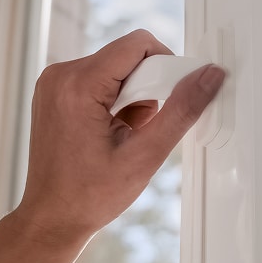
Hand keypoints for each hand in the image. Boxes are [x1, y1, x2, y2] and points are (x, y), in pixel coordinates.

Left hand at [13, 29, 224, 249]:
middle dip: (148, 88)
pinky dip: (118, 100)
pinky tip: (113, 131)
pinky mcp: (57, 90)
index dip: (166, 67)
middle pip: (128, 56)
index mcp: (77, 86)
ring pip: (118, 67)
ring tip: (125, 135)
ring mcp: (55, 82)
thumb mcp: (146, 154)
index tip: (170, 100)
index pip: (138, 44)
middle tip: (144, 128)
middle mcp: (60, 75)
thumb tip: (209, 76)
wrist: (52, 218)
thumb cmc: (89, 195)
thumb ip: (182, 110)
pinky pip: (102, 77)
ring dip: (134, 97)